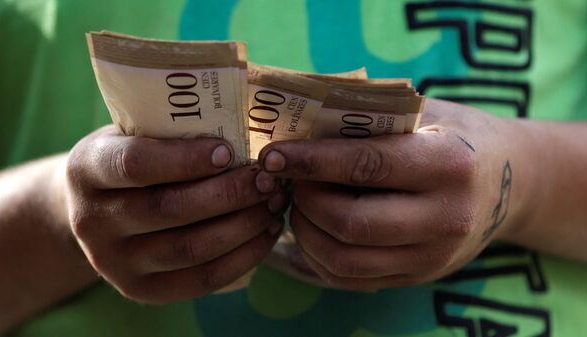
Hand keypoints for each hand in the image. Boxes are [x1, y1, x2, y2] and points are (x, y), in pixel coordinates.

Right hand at [66, 126, 285, 302]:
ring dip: (243, 226)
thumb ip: (171, 130)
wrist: (96, 210)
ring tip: (274, 203)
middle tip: (267, 179)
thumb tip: (245, 121)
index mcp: (86, 170)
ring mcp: (113, 262)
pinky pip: (202, 280)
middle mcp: (91, 221)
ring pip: (189, 249)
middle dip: (229, 194)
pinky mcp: (142, 290)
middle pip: (169, 210)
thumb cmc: (130, 159)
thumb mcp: (134, 134)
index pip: (136, 165)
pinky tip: (268, 232)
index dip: (186, 159)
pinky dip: (244, 256)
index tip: (229, 150)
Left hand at [258, 99, 531, 289]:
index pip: (367, 166)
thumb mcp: (423, 112)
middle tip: (288, 180)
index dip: (311, 161)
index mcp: (449, 163)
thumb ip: (367, 117)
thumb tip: (297, 123)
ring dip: (306, 232)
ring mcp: (433, 256)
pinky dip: (318, 257)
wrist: (510, 181)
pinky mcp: (418, 277)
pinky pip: (352, 279)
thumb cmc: (455, 135)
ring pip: (346, 259)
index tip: (273, 155)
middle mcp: (445, 217)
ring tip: (299, 204)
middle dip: (306, 201)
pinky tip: (314, 229)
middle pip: (352, 223)